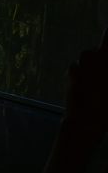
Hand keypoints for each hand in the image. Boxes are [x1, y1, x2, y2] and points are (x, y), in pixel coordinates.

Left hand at [61, 25, 107, 153]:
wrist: (84, 121)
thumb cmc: (107, 102)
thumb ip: (106, 63)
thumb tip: (103, 63)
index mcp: (102, 56)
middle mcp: (86, 56)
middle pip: (99, 51)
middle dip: (105, 58)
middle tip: (106, 74)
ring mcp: (75, 65)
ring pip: (89, 61)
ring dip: (97, 67)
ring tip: (102, 84)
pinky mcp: (67, 74)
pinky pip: (80, 69)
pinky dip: (87, 74)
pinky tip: (92, 89)